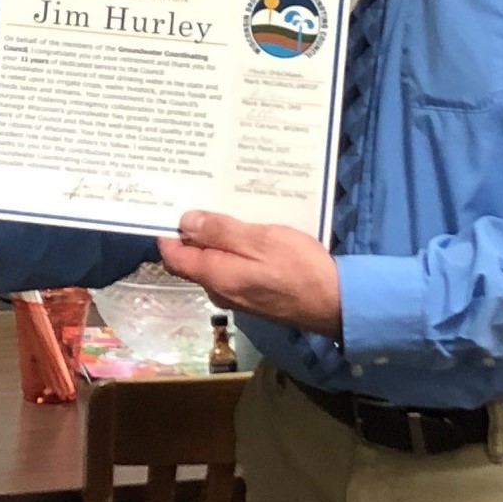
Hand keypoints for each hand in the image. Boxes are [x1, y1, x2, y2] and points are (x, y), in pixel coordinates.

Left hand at [159, 211, 341, 340]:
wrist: (335, 303)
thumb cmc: (298, 268)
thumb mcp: (259, 240)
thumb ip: (220, 232)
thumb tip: (184, 223)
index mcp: (215, 276)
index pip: (173, 257)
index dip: (167, 233)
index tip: (168, 206)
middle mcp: (219, 290)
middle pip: (193, 259)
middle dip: (192, 231)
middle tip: (201, 197)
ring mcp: (237, 295)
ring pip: (215, 262)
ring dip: (216, 238)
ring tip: (226, 208)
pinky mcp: (254, 295)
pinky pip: (233, 268)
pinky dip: (234, 249)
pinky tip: (247, 231)